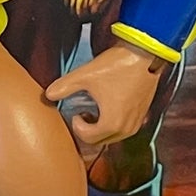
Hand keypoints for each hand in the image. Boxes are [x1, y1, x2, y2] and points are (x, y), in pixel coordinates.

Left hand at [46, 43, 161, 153]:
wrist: (146, 54)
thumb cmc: (120, 64)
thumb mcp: (86, 75)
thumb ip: (64, 86)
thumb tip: (48, 94)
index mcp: (111, 123)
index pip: (87, 139)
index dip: (77, 126)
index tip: (76, 112)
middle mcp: (126, 128)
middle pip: (100, 141)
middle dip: (88, 130)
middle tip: (83, 114)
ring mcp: (136, 122)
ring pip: (113, 137)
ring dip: (101, 128)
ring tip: (96, 110)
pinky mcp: (143, 115)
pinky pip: (125, 128)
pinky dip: (114, 123)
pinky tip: (110, 105)